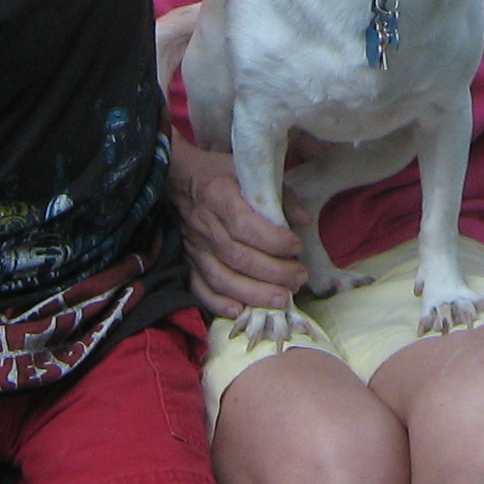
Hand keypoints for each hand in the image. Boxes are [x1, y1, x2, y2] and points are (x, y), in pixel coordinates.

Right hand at [168, 131, 306, 321]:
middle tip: (300, 277)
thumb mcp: (251, 172)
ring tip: (282, 299)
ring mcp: (196, 249)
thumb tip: (303, 221)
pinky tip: (241, 311)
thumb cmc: (221, 175)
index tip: (297, 246)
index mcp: (221, 198)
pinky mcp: (189, 263)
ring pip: (222, 278)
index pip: (246, 226)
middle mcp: (207, 227)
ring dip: (254, 293)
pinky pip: (200, 289)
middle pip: (239, 258)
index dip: (274, 241)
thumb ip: (280, 195)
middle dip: (274, 273)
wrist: (180, 181)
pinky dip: (218, 304)